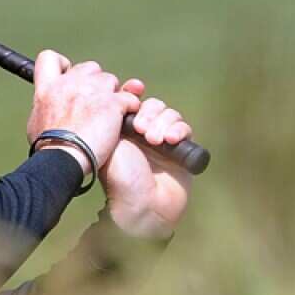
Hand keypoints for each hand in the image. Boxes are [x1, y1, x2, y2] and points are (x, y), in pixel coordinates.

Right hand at [27, 49, 142, 172]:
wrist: (62, 159)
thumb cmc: (49, 148)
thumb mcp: (37, 123)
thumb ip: (46, 108)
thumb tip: (50, 108)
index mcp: (47, 88)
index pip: (49, 58)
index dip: (63, 65)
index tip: (68, 77)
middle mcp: (69, 84)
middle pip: (89, 67)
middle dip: (95, 82)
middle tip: (96, 102)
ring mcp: (92, 91)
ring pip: (111, 80)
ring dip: (113, 95)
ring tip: (111, 115)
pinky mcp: (112, 103)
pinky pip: (129, 97)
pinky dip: (129, 107)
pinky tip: (125, 120)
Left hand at [100, 88, 194, 237]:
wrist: (143, 207)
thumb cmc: (120, 180)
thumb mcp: (110, 145)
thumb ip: (115, 119)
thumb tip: (119, 96)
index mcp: (123, 130)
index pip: (132, 102)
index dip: (133, 93)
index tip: (135, 87)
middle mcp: (143, 133)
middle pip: (152, 105)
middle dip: (148, 112)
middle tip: (140, 129)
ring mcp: (163, 141)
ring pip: (169, 114)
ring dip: (162, 122)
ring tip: (153, 140)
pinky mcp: (182, 149)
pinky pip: (184, 128)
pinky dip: (178, 130)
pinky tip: (171, 140)